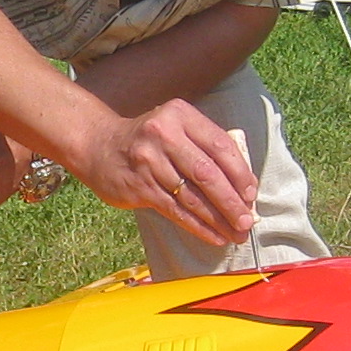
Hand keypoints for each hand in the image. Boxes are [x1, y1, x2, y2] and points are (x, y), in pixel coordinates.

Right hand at [70, 99, 255, 247]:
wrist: (98, 145)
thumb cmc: (149, 140)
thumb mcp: (175, 127)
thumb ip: (204, 147)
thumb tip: (243, 187)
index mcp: (180, 115)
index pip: (219, 145)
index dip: (240, 173)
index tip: (251, 194)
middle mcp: (164, 134)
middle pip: (207, 173)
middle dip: (231, 202)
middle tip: (247, 222)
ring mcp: (149, 161)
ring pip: (192, 196)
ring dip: (218, 219)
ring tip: (235, 234)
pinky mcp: (139, 186)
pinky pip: (175, 210)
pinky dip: (198, 226)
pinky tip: (214, 236)